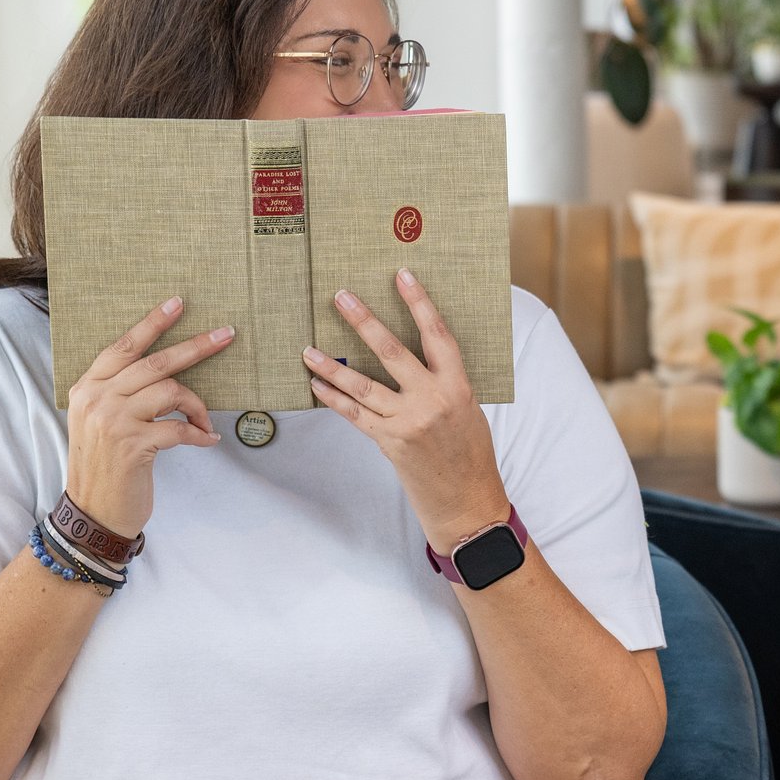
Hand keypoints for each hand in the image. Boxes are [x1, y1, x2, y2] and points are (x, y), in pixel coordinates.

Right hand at [64, 297, 230, 535]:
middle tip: (227, 334)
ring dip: (198, 406)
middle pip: (155, 362)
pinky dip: (199, 433)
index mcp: (88, 388)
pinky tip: (208, 440)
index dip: (152, 323)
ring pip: (171, 391)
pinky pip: (180, 428)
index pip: (124, 347)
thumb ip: (120, 394)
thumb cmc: (105, 466)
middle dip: (196, 346)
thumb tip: (163, 372)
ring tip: (204, 422)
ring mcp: (114, 421)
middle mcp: (97, 399)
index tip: (178, 303)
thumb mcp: (100, 422)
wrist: (93, 512)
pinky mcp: (134, 445)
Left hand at [304, 271, 508, 553]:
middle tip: (342, 298)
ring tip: (308, 348)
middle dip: (364, 322)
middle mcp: (432, 401)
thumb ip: (445, 384)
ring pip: (362, 386)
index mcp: (458, 387)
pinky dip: (333, 399)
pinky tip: (316, 384)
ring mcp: (408, 422)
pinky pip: (354, 415)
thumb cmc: (471, 456)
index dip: (420, 303)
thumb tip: (418, 357)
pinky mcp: (389, 443)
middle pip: (392, 352)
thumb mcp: (469, 412)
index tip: (403, 277)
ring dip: (332, 366)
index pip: (437, 336)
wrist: (468, 503)